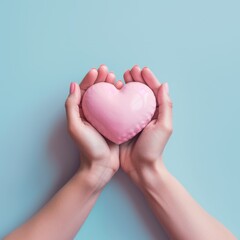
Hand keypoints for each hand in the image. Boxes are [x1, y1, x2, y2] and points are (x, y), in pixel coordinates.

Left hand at [65, 65, 121, 190]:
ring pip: (106, 97)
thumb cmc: (88, 148)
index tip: (97, 71)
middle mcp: (91, 113)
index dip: (89, 79)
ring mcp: (102, 117)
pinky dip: (118, 98)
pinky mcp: (113, 122)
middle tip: (107, 71)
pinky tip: (123, 92)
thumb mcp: (75, 127)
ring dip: (110, 86)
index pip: (83, 91)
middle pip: (95, 91)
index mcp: (80, 112)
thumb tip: (74, 85)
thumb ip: (72, 106)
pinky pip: (115, 107)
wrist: (101, 166)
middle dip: (100, 79)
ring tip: (116, 79)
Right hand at [119, 65, 172, 182]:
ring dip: (127, 86)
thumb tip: (164, 85)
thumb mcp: (164, 127)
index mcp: (156, 113)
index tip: (141, 69)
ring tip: (121, 77)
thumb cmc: (153, 148)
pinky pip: (119, 109)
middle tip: (129, 70)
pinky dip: (117, 99)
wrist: (140, 167)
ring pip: (130, 98)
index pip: (154, 91)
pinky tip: (113, 92)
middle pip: (141, 92)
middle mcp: (145, 114)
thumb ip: (165, 106)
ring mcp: (133, 119)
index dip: (148, 79)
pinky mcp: (122, 125)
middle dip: (136, 79)